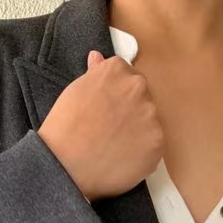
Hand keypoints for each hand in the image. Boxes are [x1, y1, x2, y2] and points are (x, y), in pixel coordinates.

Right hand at [37, 50, 164, 202]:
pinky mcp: (157, 143)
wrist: (67, 164)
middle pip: (141, 96)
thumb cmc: (65, 128)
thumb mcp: (75, 91)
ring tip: (115, 146)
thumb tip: (98, 58)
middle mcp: (138, 88)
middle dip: (130, 110)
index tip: (108, 108)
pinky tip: (123, 158)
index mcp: (117, 70)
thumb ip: (94, 75)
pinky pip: (153, 146)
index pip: (126, 75)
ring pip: (149, 121)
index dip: (117, 94)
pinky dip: (142, 153)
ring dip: (138, 131)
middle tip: (110, 129)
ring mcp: (150, 116)